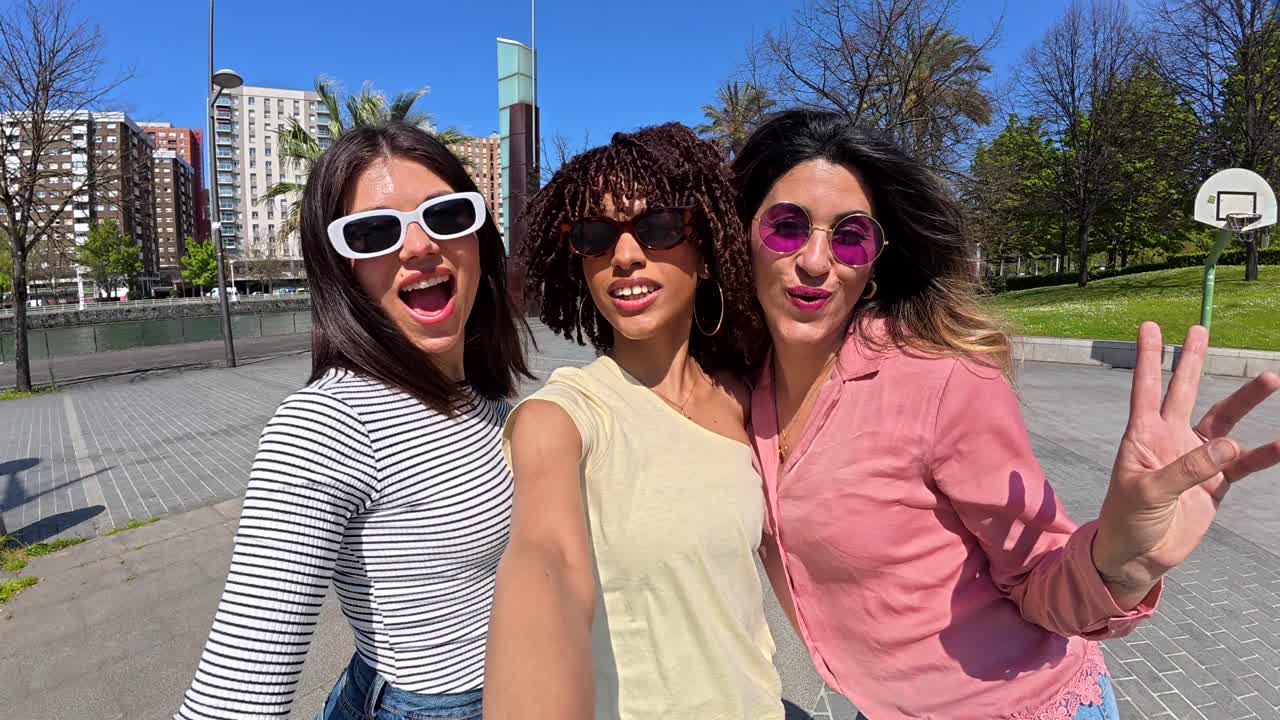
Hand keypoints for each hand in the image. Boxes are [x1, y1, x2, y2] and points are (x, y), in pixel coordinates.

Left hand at [1093, 323, 1279, 606]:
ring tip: (1270, 378)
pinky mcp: (1214, 484)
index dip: (1149, 358)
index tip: (1150, 326)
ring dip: (1244, 401)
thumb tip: (1230, 445)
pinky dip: (1264, 454)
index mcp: (1142, 436)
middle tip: (1200, 329)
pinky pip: (1244, 463)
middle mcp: (1168, 440)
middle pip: (1184, 392)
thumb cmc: (1127, 522)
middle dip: (1191, 361)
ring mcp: (1193, 459)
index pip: (1146, 389)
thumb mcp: (1149, 494)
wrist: (1138, 557)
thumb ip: (1188, 469)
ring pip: (1223, 422)